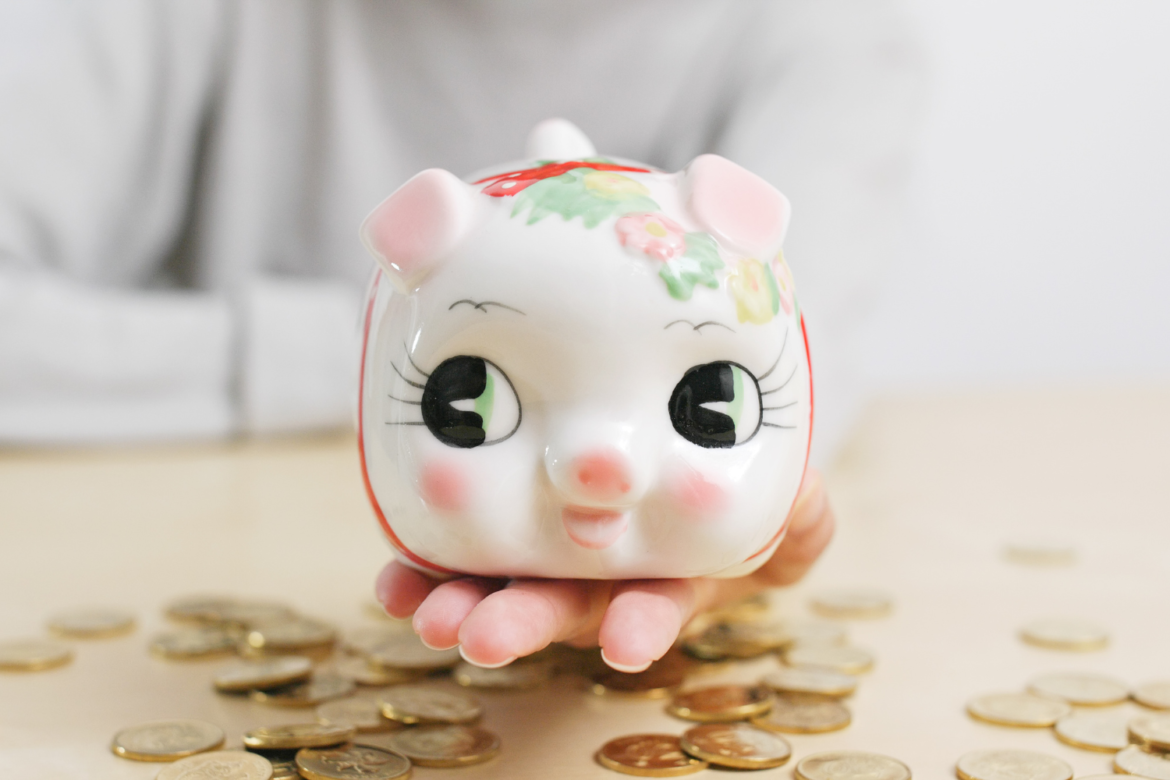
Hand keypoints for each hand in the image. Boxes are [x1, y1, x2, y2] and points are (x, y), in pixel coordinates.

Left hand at [374, 468, 834, 671]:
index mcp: (669, 571)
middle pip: (565, 606)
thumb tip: (805, 509)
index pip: (658, 602)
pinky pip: (460, 553)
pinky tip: (395, 580)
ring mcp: (548, 556)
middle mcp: (603, 576)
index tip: (629, 643)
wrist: (672, 452)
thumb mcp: (777, 491)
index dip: (643, 623)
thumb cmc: (727, 480)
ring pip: (505, 586)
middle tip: (481, 637)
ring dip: (463, 604)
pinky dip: (424, 568)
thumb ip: (796, 506)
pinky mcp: (502, 527)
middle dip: (525, 623)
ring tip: (424, 613)